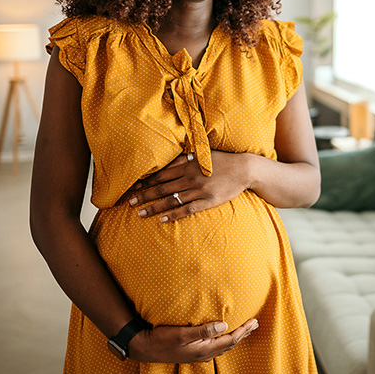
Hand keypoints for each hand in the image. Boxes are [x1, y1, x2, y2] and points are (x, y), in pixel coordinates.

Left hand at [128, 150, 252, 220]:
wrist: (244, 169)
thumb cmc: (223, 160)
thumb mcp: (203, 154)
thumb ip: (186, 158)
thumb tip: (170, 159)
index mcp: (187, 166)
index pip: (161, 175)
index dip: (145, 182)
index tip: (133, 188)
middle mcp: (189, 178)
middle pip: (162, 189)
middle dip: (144, 196)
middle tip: (130, 203)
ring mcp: (198, 190)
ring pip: (171, 200)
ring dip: (154, 208)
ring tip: (140, 214)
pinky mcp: (207, 201)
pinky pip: (187, 209)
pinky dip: (173, 215)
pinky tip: (162, 219)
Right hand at [128, 318, 258, 362]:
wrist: (145, 347)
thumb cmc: (162, 338)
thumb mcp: (182, 333)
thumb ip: (203, 330)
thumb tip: (224, 324)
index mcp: (204, 349)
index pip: (230, 340)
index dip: (243, 331)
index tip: (254, 321)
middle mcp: (204, 354)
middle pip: (230, 344)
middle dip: (243, 333)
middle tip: (255, 323)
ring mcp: (198, 354)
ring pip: (223, 346)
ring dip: (235, 337)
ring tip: (244, 329)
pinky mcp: (193, 352)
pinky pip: (215, 347)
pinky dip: (224, 340)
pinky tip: (223, 335)